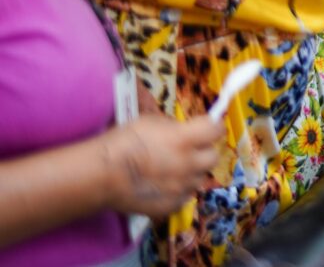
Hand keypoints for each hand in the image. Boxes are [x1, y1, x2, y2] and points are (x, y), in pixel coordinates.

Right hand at [102, 115, 221, 218]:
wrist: (101, 176)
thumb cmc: (123, 142)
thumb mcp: (151, 122)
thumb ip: (175, 127)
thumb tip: (187, 131)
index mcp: (185, 140)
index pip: (217, 130)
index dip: (213, 127)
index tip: (208, 127)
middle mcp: (189, 164)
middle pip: (213, 157)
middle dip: (204, 152)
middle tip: (189, 151)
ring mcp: (182, 188)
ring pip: (199, 178)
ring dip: (190, 173)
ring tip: (170, 170)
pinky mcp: (172, 206)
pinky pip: (184, 196)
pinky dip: (178, 191)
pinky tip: (162, 186)